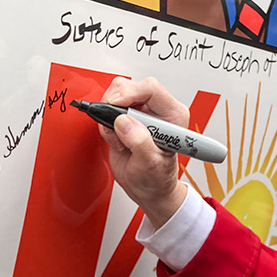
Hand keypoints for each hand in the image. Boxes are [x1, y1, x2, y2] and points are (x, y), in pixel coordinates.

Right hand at [99, 77, 189, 228]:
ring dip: (109, 114)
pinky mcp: (125, 117)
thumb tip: (124, 122)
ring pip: (117, 93)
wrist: (148, 189)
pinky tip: (115, 139)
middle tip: (112, 124)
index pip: (151, 89)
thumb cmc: (156, 179)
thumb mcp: (151, 165)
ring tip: (117, 138)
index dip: (130, 94)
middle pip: (131, 86)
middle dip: (116, 103)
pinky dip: (104, 122)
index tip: (115, 106)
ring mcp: (140, 112)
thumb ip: (140, 142)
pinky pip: (108, 108)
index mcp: (172, 115)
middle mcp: (157, 110)